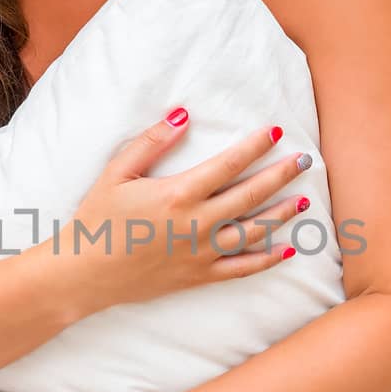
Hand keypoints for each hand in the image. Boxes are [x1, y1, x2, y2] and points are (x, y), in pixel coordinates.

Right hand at [66, 113, 311, 311]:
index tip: (276, 131)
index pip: (229, 164)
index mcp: (178, 194)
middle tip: (306, 160)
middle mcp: (197, 224)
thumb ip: (151, 142)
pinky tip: (286, 249)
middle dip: (281, 175)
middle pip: (251, 195)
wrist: (84, 273)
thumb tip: (184, 115)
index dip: (255, 146)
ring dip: (282, 214)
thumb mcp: (117, 172)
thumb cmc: (97, 219)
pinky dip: (266, 259)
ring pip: (254, 231)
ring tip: (304, 199)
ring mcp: (201, 253)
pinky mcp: (198, 276)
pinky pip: (241, 268)